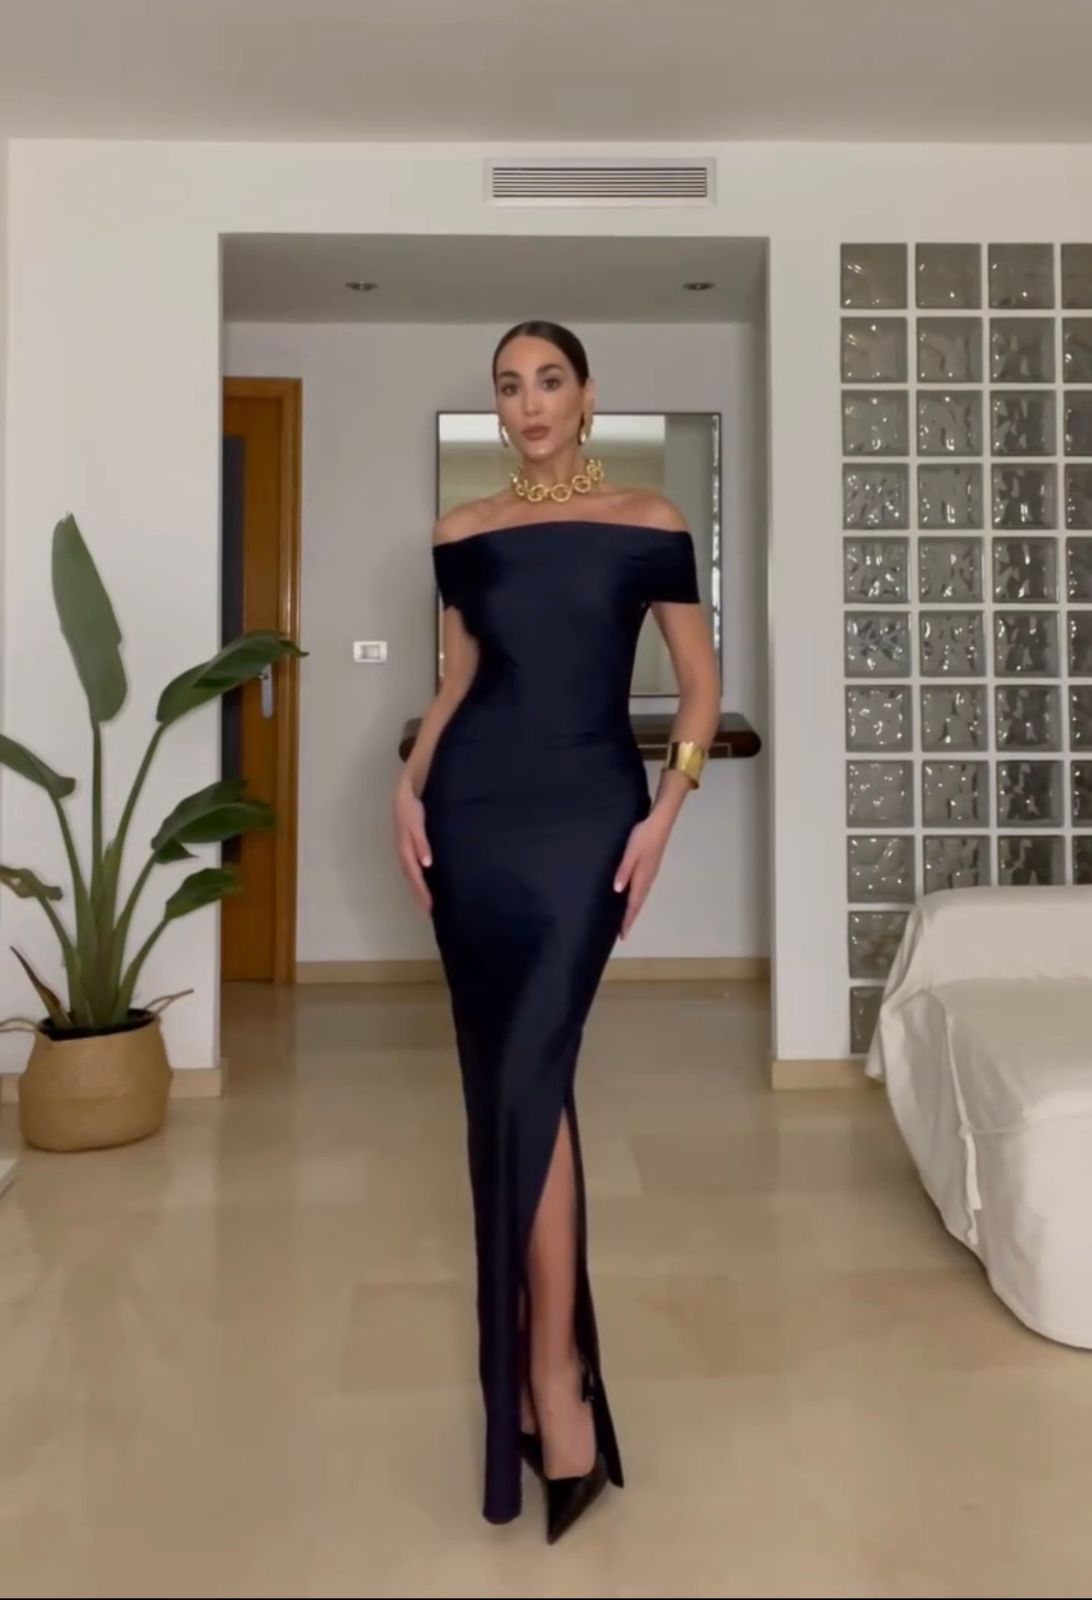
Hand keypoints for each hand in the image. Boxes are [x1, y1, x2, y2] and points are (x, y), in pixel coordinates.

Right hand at [394, 780, 432, 913]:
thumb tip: (427, 864)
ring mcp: (404, 849)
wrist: (404, 791)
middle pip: (411, 879)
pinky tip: (426, 881)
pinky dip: (418, 877)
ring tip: (426, 902)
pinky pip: (412, 866)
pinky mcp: (408, 845)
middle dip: (419, 895)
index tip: (430, 907)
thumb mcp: (416, 823)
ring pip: (411, 874)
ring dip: (418, 888)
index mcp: (405, 849)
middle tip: (429, 912)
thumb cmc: (412, 807)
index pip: (415, 876)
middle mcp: (403, 852)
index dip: (422, 892)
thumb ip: (422, 843)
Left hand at [613, 812, 669, 938]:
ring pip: (641, 897)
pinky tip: (632, 896)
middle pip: (638, 903)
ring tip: (626, 918)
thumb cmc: (643, 837)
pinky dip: (637, 898)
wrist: (660, 823)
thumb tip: (617, 891)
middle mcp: (648, 879)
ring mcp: (651, 873)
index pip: (633, 904)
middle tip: (623, 932)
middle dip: (630, 918)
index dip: (627, 920)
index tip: (622, 936)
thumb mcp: (630, 853)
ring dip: (634, 909)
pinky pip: (643, 889)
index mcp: (642, 878)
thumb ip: (623, 871)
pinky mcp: (651, 867)